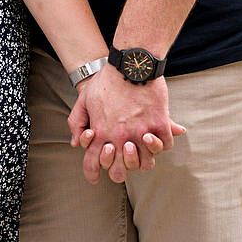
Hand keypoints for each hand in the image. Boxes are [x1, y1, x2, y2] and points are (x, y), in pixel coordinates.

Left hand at [68, 68, 184, 183]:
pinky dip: (162, 143)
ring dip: (143, 159)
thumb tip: (76, 143)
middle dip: (119, 170)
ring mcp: (141, 132)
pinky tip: (157, 135)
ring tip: (141, 147)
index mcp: (101, 133)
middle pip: (120, 172)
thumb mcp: (85, 99)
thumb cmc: (106, 81)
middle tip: (121, 158)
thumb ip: (78, 122)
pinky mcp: (159, 123)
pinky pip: (165, 145)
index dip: (92, 174)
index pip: (94, 164)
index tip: (94, 178)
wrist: (131, 63)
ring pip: (146, 163)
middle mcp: (120, 137)